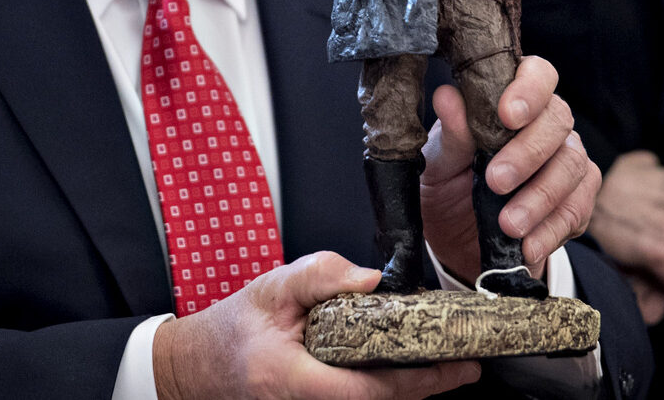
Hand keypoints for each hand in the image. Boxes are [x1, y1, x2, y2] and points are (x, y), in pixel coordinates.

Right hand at [152, 252, 479, 398]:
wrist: (196, 368)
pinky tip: (411, 369)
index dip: (417, 380)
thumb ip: (320, 275)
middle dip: (428, 386)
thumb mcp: (270, 288)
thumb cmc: (230, 330)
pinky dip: (389, 388)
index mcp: (294, 380)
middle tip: (467, 364)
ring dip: (412, 388)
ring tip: (450, 364)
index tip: (457, 366)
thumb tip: (372, 279)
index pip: (368, 390)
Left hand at [419, 56, 600, 282]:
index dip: (529, 89)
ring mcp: (568, 160)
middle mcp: (547, 124)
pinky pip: (576, 210)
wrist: (458, 239)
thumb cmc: (448, 185)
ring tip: (508, 224)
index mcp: (513, 100)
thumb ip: (451, 134)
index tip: (507, 115)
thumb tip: (447, 97)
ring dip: (539, 198)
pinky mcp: (577, 201)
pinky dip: (550, 230)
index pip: (538, 74)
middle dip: (528, 153)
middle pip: (558, 121)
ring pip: (572, 166)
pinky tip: (527, 245)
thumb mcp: (438, 163)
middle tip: (495, 181)